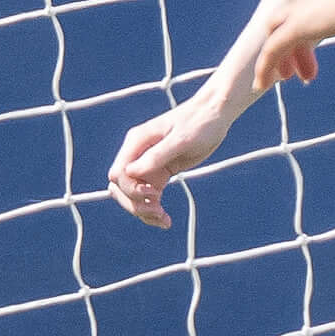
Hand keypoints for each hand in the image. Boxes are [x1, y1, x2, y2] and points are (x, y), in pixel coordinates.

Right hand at [108, 89, 240, 227]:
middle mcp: (138, 154)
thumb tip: (130, 173)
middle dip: (135, 203)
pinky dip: (153, 209)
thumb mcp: (181, 139)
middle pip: (120, 187)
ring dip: (143, 210)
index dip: (131, 189)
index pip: (119, 173)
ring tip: (164, 220)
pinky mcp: (160, 173)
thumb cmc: (199, 123)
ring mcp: (147, 165)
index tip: (154, 194)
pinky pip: (148, 196)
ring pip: (132, 195)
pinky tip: (166, 219)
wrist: (215, 115)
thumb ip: (155, 156)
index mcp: (137, 142)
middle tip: (158, 212)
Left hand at [248, 0, 334, 94]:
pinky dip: (266, 65)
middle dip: (297, 37)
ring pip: (279, 31)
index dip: (320, 14)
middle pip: (294, 12)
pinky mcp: (297, 26)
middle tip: (307, 64)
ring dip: (283, 55)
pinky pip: (273, 49)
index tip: (331, 27)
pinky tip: (263, 84)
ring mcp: (305, 6)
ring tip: (285, 78)